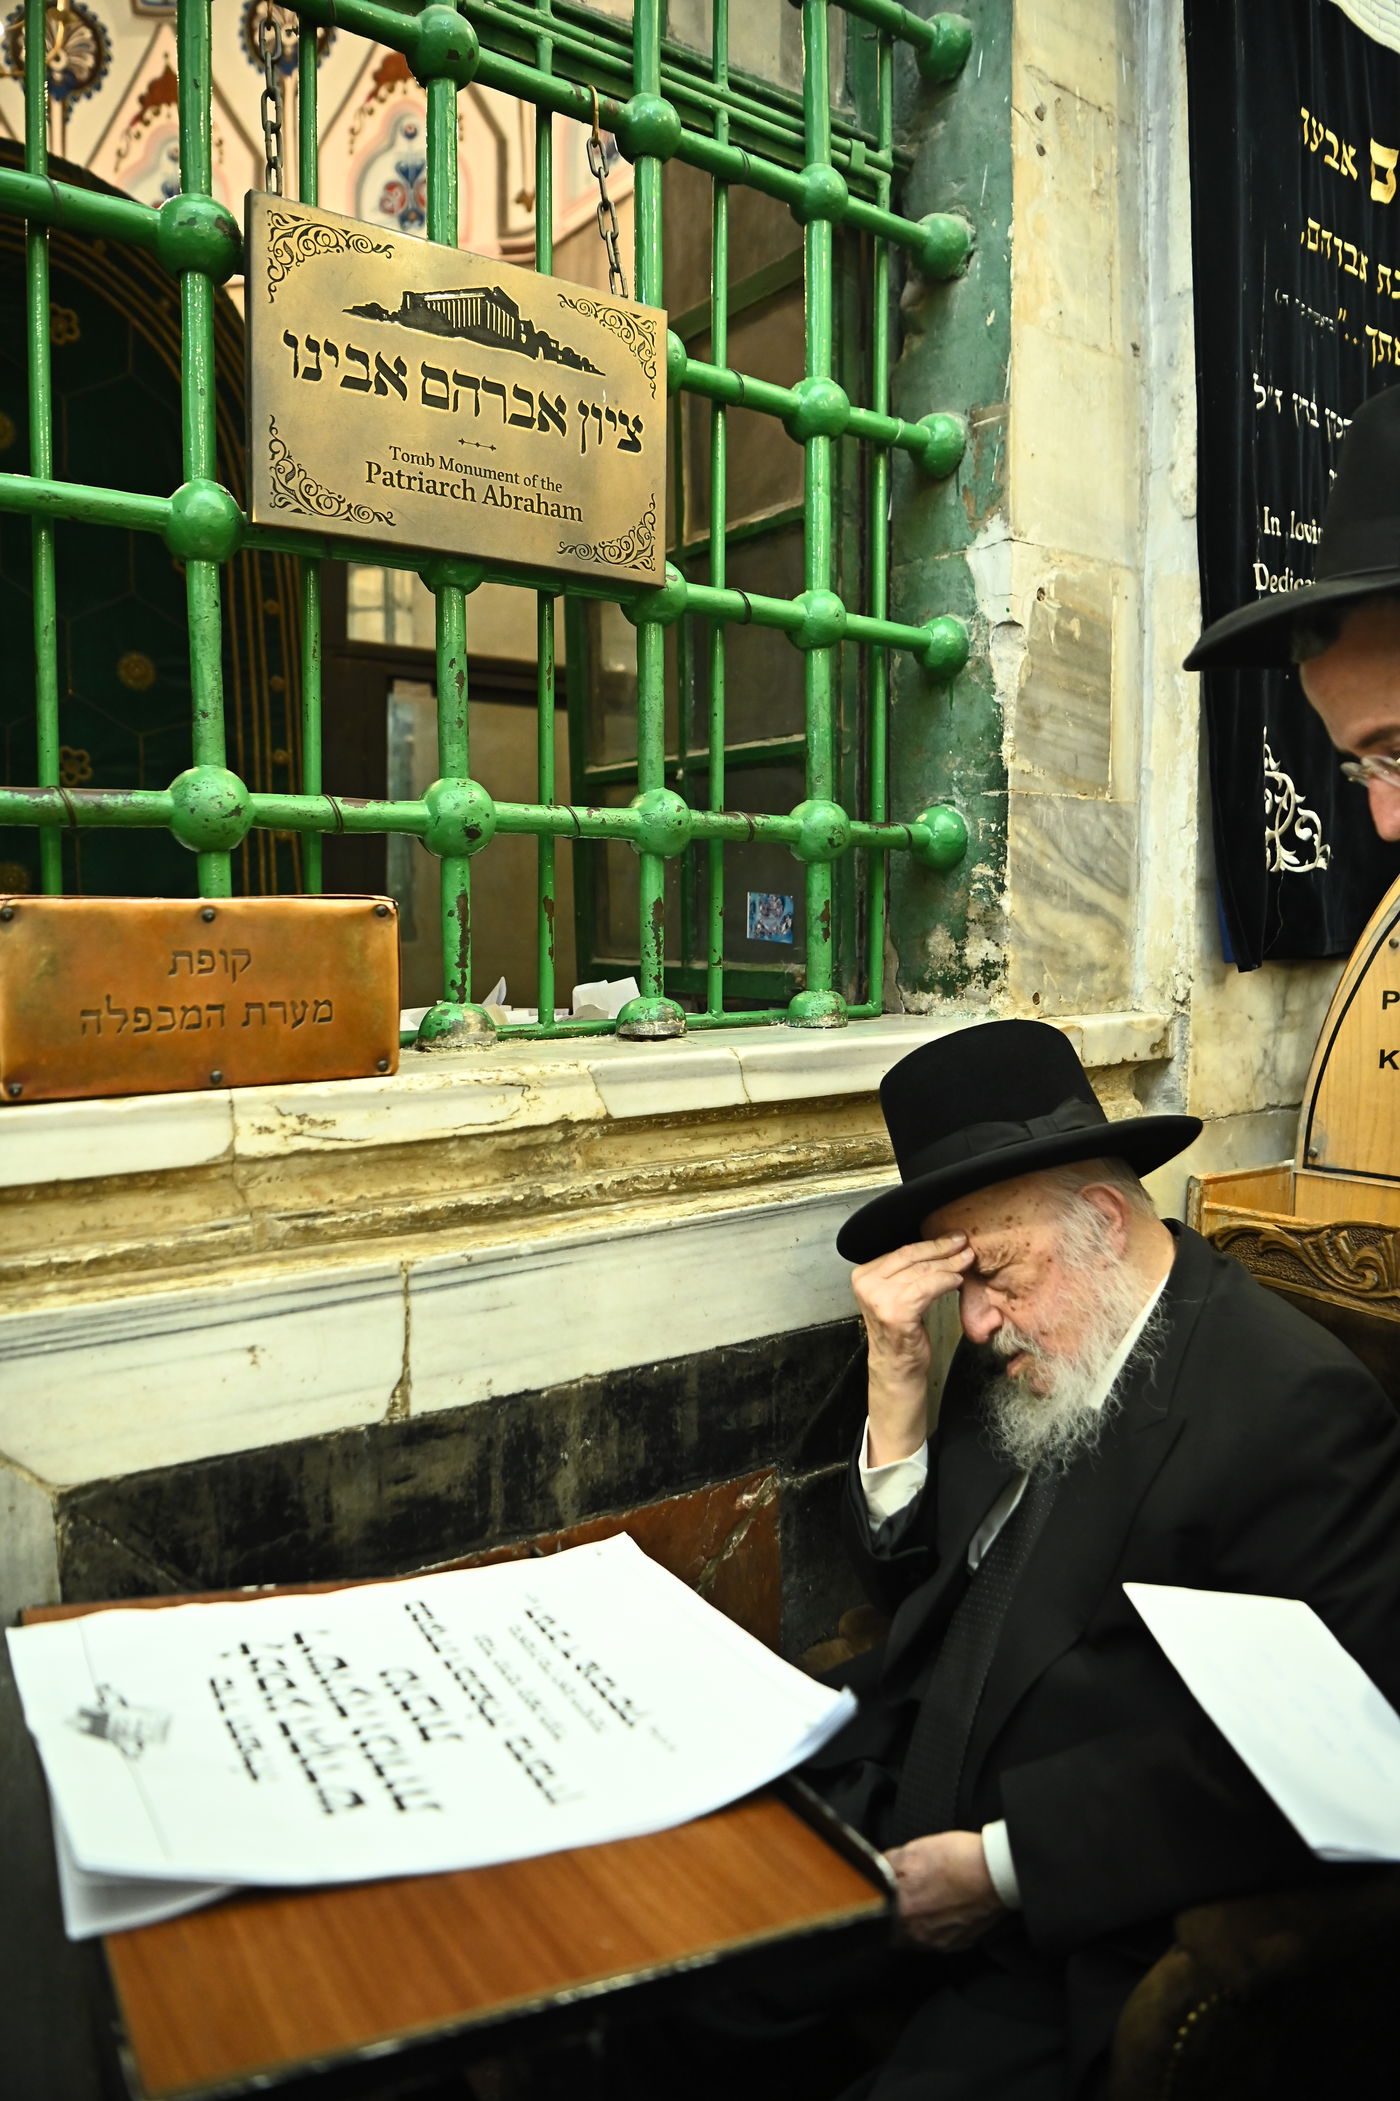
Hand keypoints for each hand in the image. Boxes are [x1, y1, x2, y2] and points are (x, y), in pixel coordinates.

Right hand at [853, 1236, 971, 1462]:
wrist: (896, 1368)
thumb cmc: (901, 1331)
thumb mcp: (896, 1293)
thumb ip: (906, 1271)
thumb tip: (939, 1244)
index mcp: (863, 1276)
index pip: (901, 1251)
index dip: (930, 1243)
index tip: (952, 1239)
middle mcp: (866, 1284)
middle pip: (911, 1257)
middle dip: (942, 1249)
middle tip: (964, 1244)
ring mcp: (879, 1298)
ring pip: (922, 1271)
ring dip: (949, 1265)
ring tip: (967, 1260)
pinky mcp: (896, 1312)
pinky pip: (928, 1287)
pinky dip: (946, 1281)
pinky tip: (958, 1280)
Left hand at [883, 1831, 1004, 1951]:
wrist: (996, 1872)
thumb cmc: (956, 1859)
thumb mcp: (913, 1850)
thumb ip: (887, 1864)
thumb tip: (875, 1869)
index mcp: (902, 1913)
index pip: (876, 1919)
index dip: (877, 1905)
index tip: (880, 1896)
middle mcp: (918, 1935)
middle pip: (895, 1932)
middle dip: (895, 1915)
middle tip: (903, 1895)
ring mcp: (940, 1942)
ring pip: (917, 1937)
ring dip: (917, 1922)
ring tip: (926, 1899)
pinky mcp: (959, 1943)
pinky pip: (939, 1938)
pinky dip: (938, 1926)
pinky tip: (944, 1907)